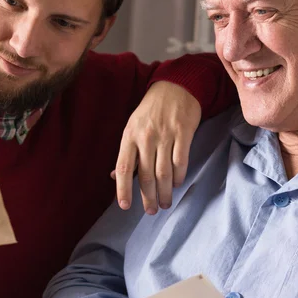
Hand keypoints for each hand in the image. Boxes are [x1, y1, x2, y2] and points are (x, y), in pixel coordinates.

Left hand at [113, 81, 200, 213]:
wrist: (175, 87)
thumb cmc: (150, 111)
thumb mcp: (132, 127)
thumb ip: (126, 153)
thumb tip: (114, 176)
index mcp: (129, 136)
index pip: (123, 168)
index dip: (123, 189)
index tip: (125, 206)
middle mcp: (146, 137)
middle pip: (145, 175)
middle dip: (148, 197)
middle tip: (151, 211)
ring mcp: (165, 135)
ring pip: (163, 172)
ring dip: (165, 192)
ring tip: (166, 203)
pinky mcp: (183, 133)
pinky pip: (180, 161)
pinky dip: (179, 175)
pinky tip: (177, 184)